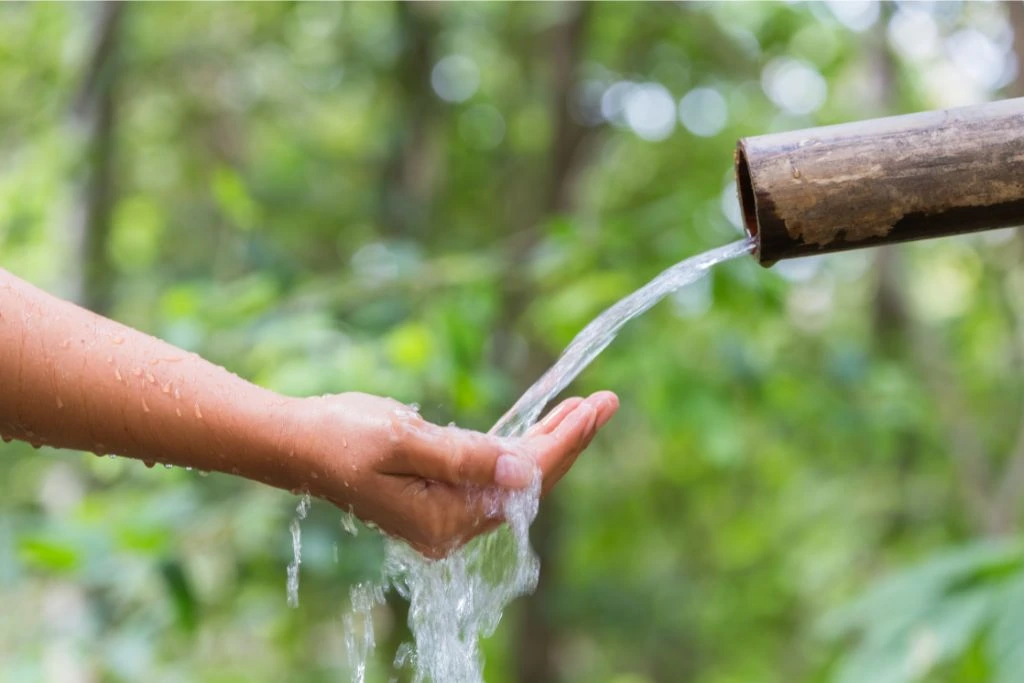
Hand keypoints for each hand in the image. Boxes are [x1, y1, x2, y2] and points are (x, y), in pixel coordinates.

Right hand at [288, 391, 617, 556]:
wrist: (299, 443)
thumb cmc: (342, 436)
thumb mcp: (403, 441)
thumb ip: (464, 459)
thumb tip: (523, 471)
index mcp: (445, 519)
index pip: (523, 482)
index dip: (564, 443)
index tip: (595, 408)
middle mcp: (451, 526)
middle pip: (527, 485)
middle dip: (567, 441)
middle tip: (604, 402)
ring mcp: (446, 514)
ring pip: (514, 480)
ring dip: (550, 443)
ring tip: (585, 409)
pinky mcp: (440, 498)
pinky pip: (494, 476)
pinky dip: (520, 450)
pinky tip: (543, 430)